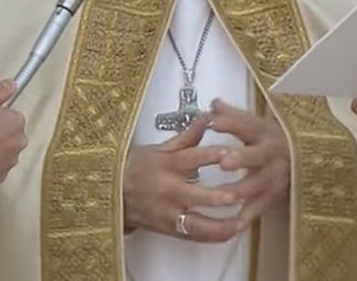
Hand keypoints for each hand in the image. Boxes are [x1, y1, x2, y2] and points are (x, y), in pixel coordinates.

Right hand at [123, 116, 241, 241]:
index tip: (233, 154)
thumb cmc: (137, 168)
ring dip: (222, 225)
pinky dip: (214, 236)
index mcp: (167, 165)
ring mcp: (169, 213)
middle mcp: (169, 191)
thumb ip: (186, 137)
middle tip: (240, 194)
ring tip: (243, 221)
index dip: (213, 156)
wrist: (113, 195)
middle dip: (219, 197)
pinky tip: (232, 232)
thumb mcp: (159, 149)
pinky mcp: (170, 230)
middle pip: (197, 196)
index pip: (193, 159)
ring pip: (198, 224)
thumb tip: (207, 118)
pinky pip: (194, 237)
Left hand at [210, 100, 291, 226]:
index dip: (232, 123)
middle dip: (242, 158)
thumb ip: (233, 117)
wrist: (302, 162)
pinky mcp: (274, 196)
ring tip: (225, 195)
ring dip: (242, 190)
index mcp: (264, 132)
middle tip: (224, 161)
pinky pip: (260, 207)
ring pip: (259, 184)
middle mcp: (271, 154)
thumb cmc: (269, 142)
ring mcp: (275, 176)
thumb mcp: (255, 126)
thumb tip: (214, 103)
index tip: (214, 122)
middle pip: (257, 155)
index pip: (247, 125)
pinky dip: (248, 216)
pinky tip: (233, 223)